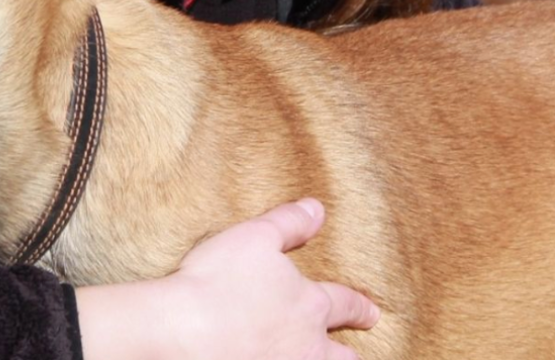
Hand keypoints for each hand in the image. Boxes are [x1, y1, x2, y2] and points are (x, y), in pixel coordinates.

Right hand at [75, 199, 376, 359]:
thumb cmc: (218, 281)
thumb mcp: (254, 238)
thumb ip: (288, 223)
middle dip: (345, 352)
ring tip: (318, 360)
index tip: (371, 311)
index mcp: (309, 305)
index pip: (344, 304)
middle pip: (338, 355)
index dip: (358, 306)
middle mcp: (305, 345)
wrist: (183, 332)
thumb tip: (317, 209)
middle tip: (351, 352)